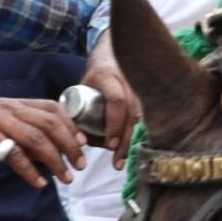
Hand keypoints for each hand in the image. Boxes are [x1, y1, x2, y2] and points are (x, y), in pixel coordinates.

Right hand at [0, 98, 86, 189]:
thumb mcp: (1, 123)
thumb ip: (23, 133)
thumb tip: (50, 154)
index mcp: (16, 103)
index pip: (53, 108)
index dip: (72, 125)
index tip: (84, 143)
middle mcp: (10, 108)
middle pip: (50, 123)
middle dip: (70, 145)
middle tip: (81, 164)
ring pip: (37, 139)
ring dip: (55, 160)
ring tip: (66, 177)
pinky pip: (14, 154)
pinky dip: (29, 170)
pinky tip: (39, 183)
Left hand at [82, 35, 138, 167]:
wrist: (113, 58)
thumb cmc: (94, 78)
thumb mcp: (83, 87)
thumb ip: (79, 109)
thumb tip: (78, 140)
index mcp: (109, 78)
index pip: (116, 101)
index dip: (114, 124)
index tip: (109, 144)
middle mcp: (128, 83)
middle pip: (130, 115)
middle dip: (123, 140)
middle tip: (116, 161)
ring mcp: (138, 91)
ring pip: (137, 119)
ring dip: (129, 142)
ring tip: (120, 162)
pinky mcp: (143, 100)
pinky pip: (140, 120)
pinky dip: (133, 137)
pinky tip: (128, 153)